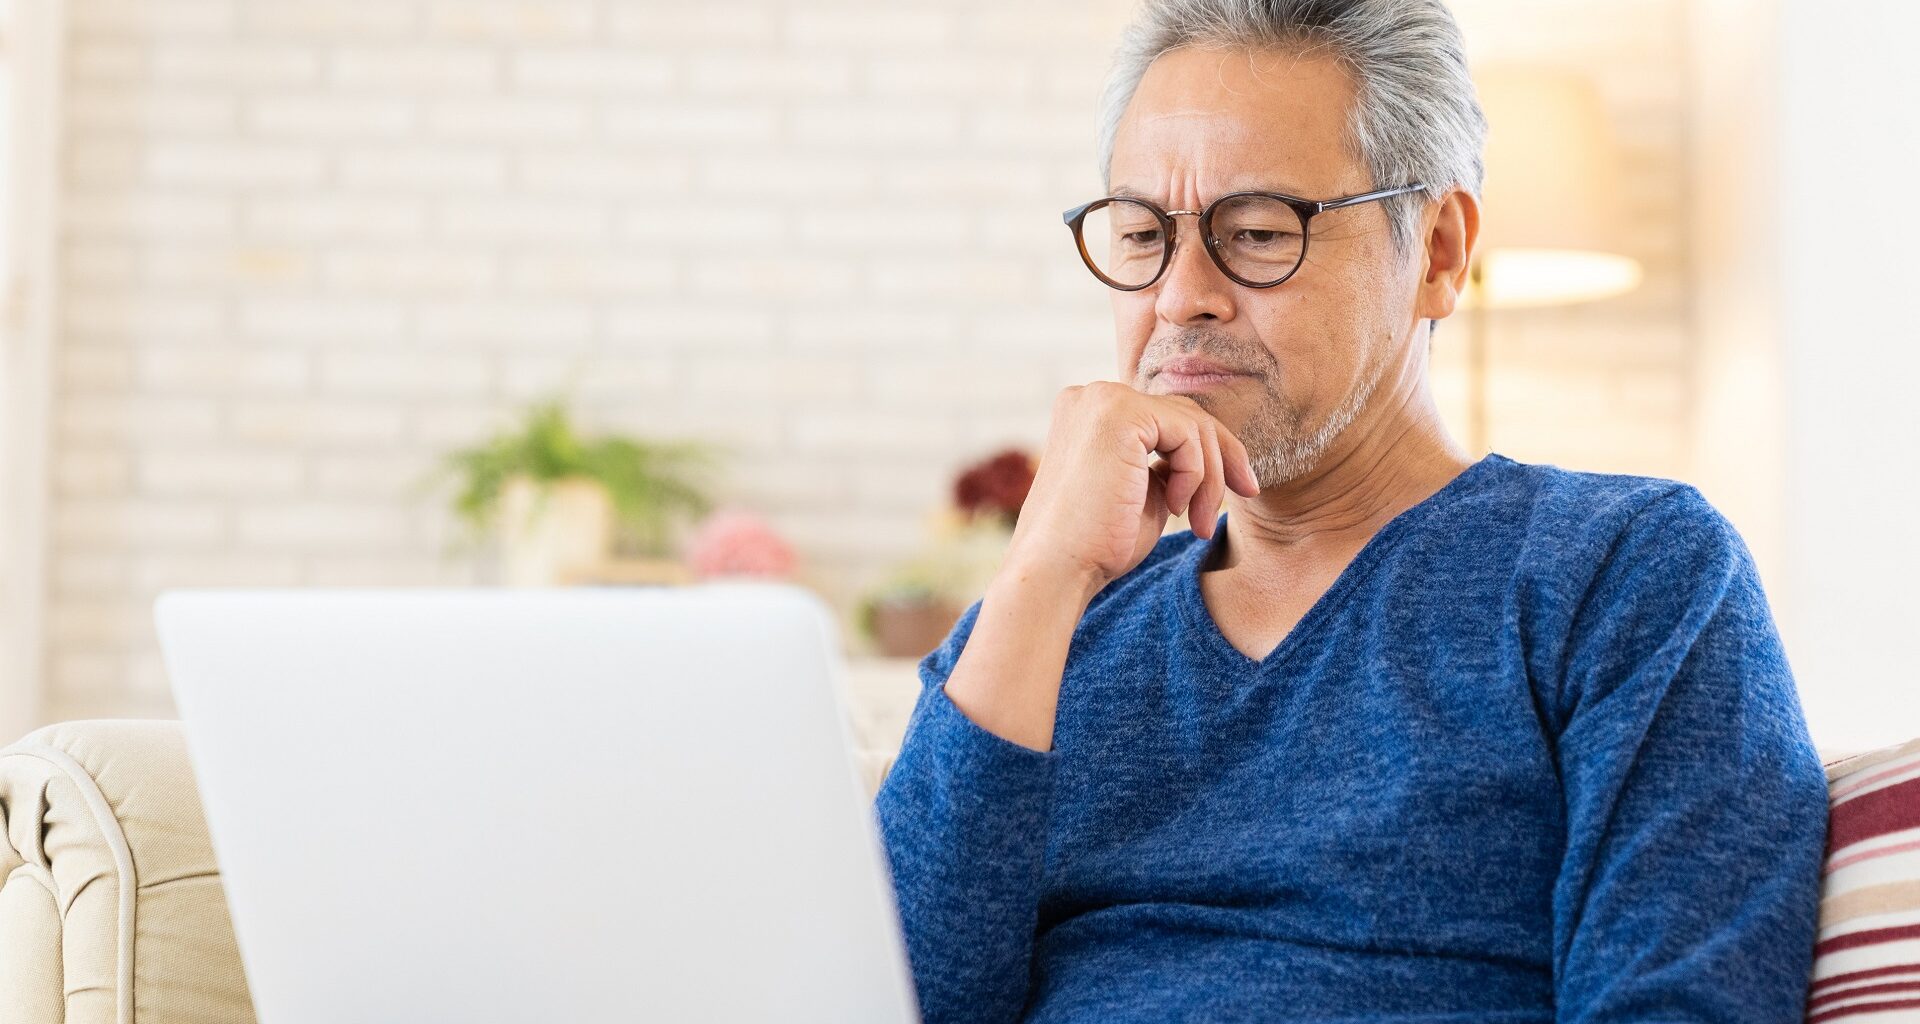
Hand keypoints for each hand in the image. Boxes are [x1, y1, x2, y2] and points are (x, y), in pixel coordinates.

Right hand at [1002, 382, 1259, 597]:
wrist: (1058, 570)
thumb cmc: (1095, 546)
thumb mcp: (1142, 493)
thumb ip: (1166, 465)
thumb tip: (1209, 454)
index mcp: (1090, 412)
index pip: (1165, 417)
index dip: (1208, 451)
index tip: (1239, 487)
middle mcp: (1092, 396)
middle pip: (1184, 413)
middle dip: (1221, 457)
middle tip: (1246, 494)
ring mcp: (1103, 400)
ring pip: (1192, 424)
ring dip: (1209, 478)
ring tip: (1200, 524)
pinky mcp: (1119, 413)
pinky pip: (1187, 435)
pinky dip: (1196, 475)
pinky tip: (1177, 509)